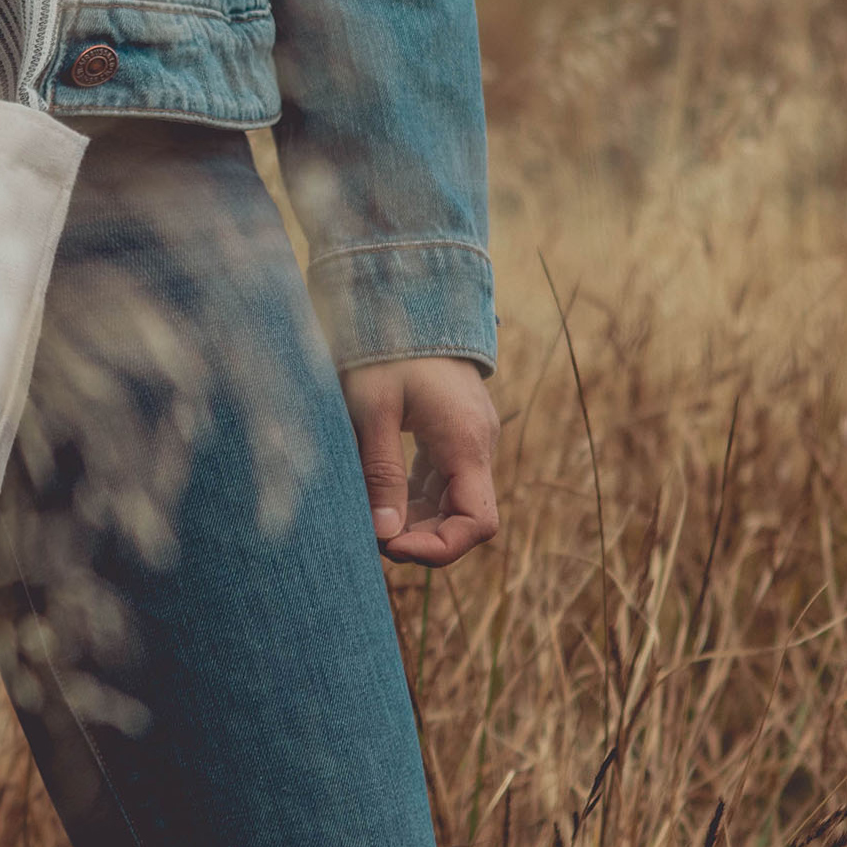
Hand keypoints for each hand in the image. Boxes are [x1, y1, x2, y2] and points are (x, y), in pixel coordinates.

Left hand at [343, 356, 500, 567]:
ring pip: (451, 501)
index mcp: (465, 442)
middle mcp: (477, 445)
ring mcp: (468, 439)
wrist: (407, 297)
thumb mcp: (373, 409)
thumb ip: (381, 472)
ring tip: (368, 519)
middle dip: (421, 538)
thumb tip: (384, 535)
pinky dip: (413, 498)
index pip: (477, 523)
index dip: (440, 549)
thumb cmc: (386, 347)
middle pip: (465, 518)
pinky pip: (441, 480)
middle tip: (370, 537)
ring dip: (415, 520)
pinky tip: (379, 498)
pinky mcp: (453, 432)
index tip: (392, 547)